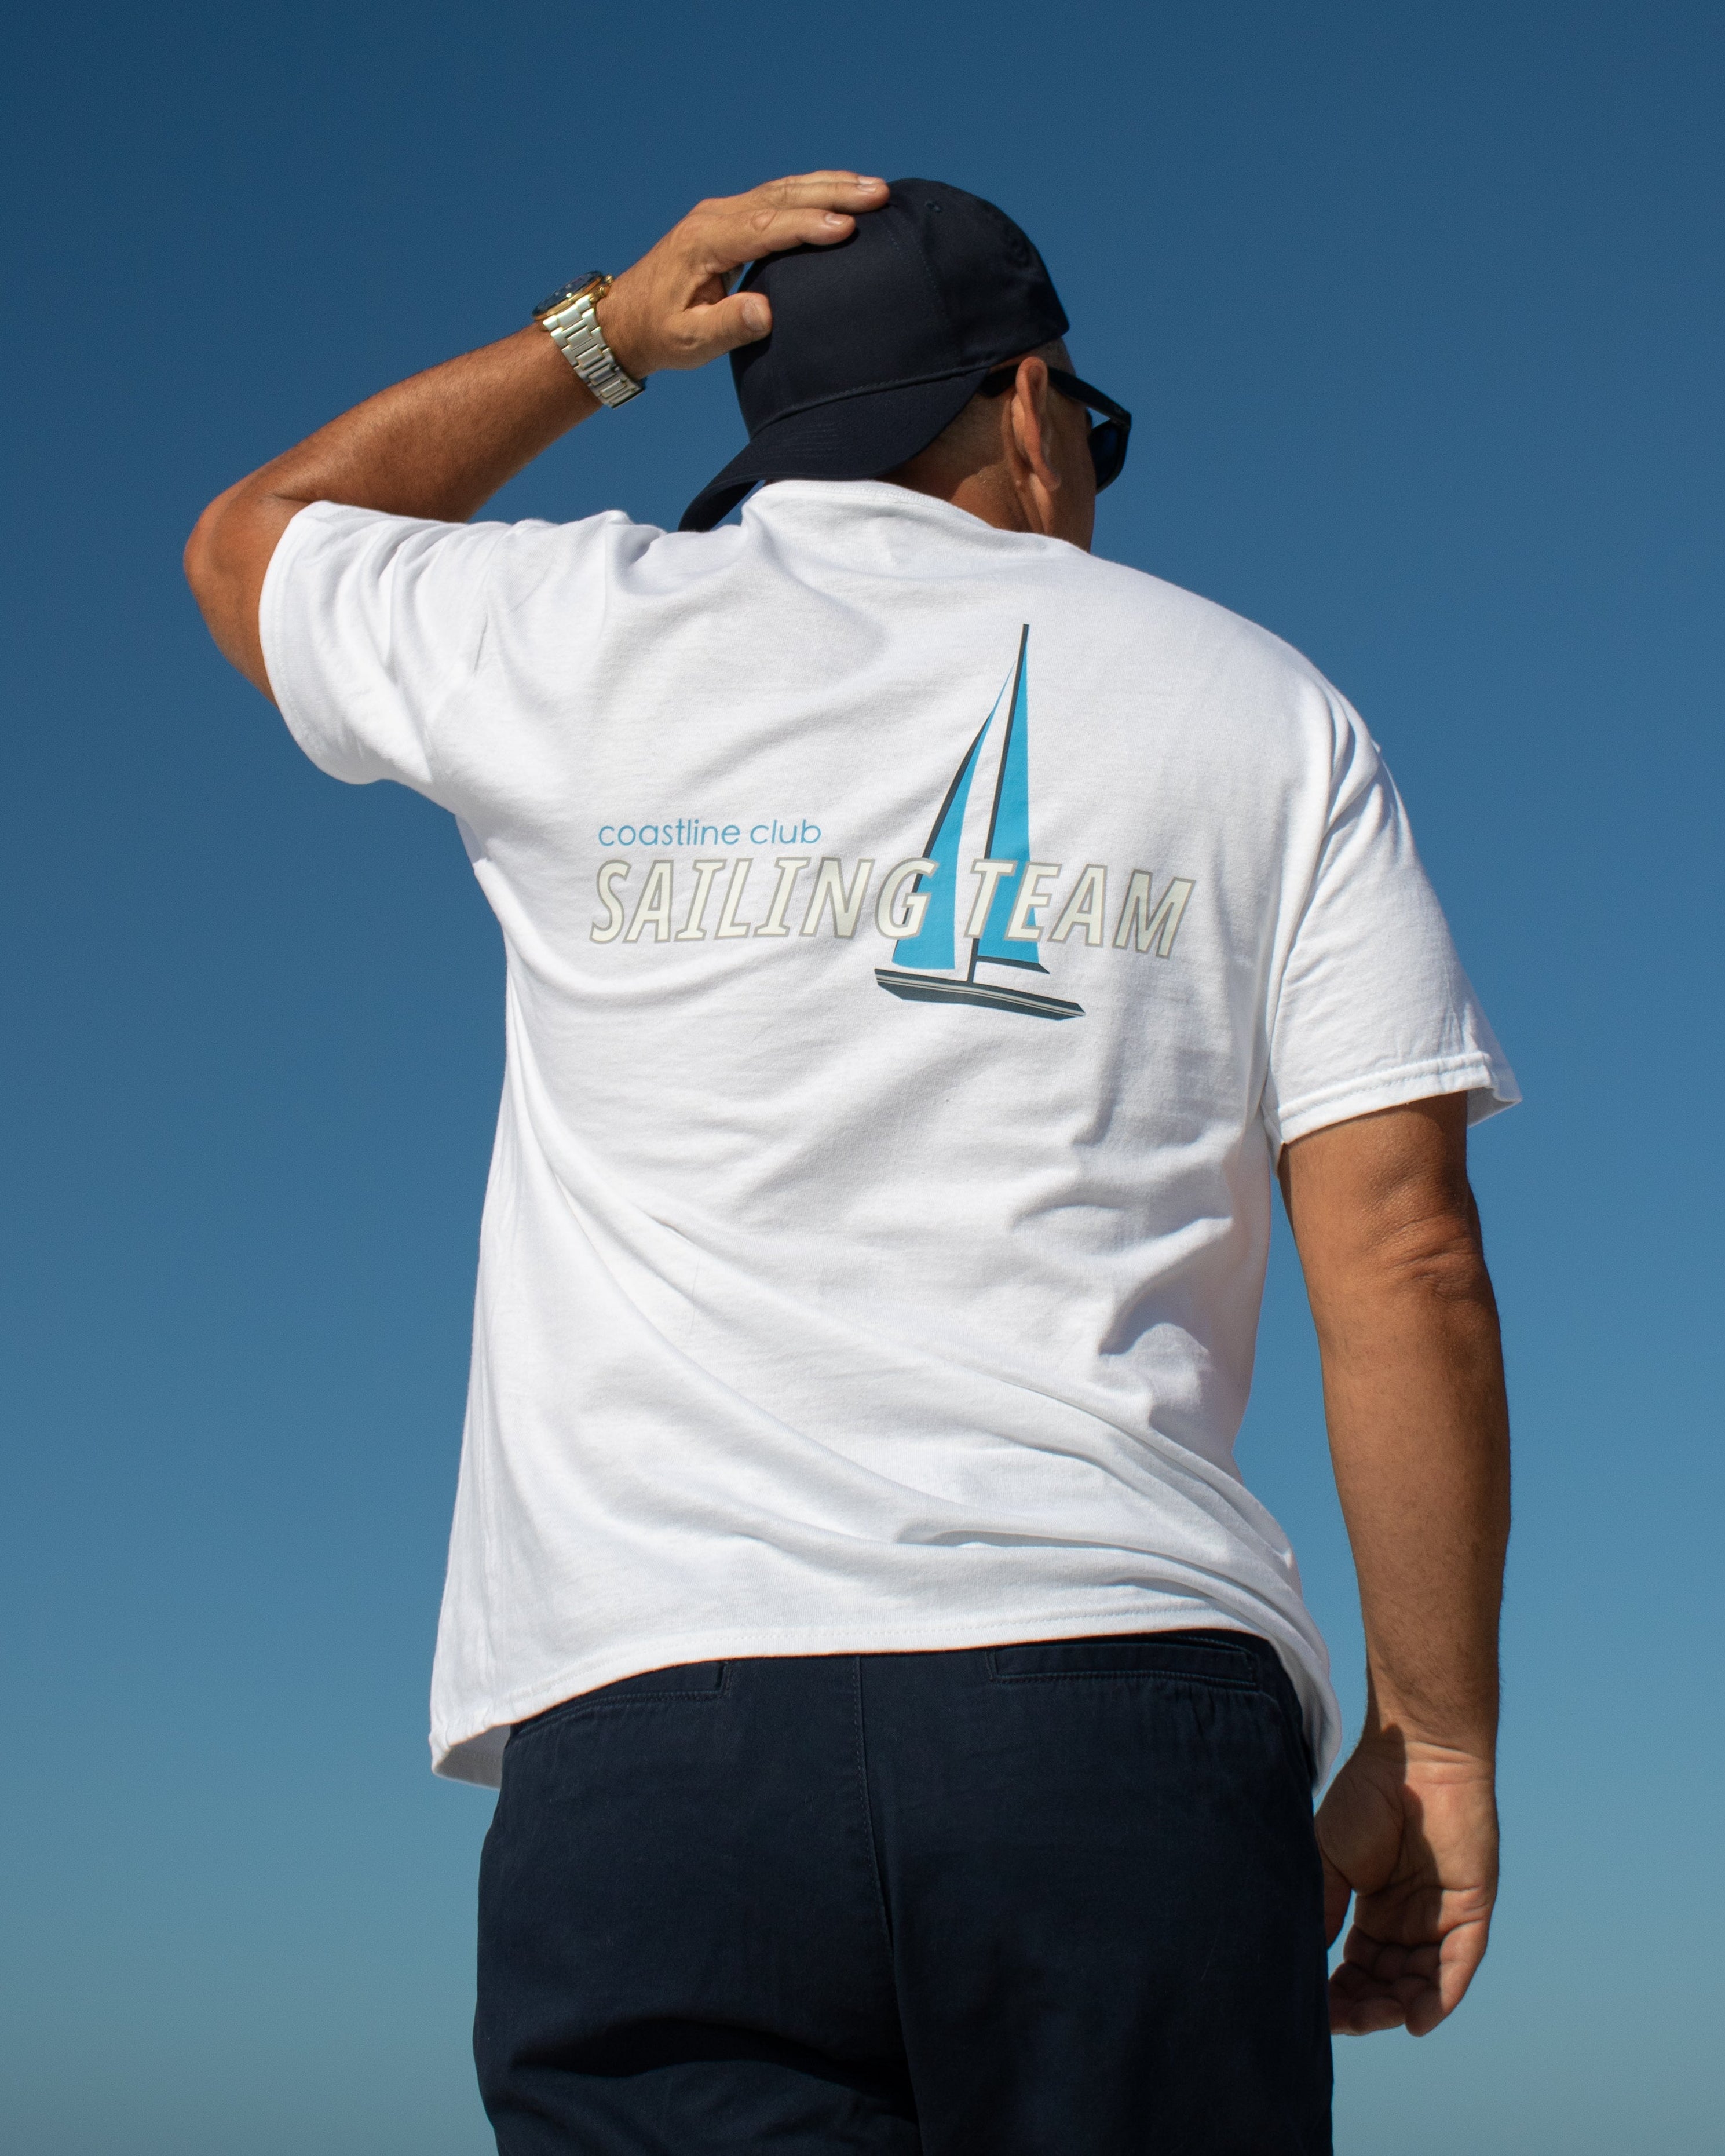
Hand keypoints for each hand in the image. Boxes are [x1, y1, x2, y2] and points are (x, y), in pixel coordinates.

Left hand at [597, 172, 887, 379]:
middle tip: (878, 192)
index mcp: (705, 243)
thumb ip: (727, 326)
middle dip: (833, 193)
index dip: (807, 226)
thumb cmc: (659, 334)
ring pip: (783, 189)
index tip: (848, 228)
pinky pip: (777, 196)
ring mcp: (722, 213)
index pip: (765, 227)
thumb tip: (767, 312)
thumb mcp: (689, 341)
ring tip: (873, 186)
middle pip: (782, 196)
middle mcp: (715, 218)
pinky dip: (812, 192)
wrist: (625, 318)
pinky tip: (841, 191)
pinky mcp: (730, 219)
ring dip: (829, 186)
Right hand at [1317, 1733, 1498, 2035]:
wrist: (1412, 1756)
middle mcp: (1407, 1921)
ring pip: (1420, 1983)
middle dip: (1365, 2008)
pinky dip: (1440, 1996)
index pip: (1357, 1968)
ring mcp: (1440, 1917)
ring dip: (1398, 2007)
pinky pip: (1459, 1964)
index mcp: (1373, 1909)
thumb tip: (1303, 1963)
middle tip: (1343, 2019)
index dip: (1337, 1995)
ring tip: (1375, 2017)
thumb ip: (1322, 1910)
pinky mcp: (1471, 1911)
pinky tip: (1415, 2018)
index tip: (1313, 2012)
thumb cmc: (1365, 1797)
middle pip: (1387, 1983)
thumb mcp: (1327, 1859)